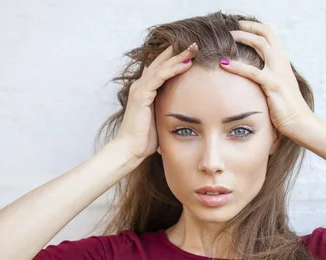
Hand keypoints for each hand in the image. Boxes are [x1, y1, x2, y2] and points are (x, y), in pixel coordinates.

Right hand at [115, 42, 198, 159]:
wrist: (130, 149)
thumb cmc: (145, 139)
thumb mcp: (160, 119)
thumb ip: (167, 110)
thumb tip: (183, 113)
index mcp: (145, 90)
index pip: (160, 69)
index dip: (174, 59)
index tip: (191, 52)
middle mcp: (140, 86)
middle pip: (161, 63)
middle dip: (178, 52)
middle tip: (195, 44)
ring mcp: (140, 89)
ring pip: (162, 66)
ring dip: (179, 56)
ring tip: (194, 48)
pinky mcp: (141, 95)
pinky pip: (160, 77)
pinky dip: (173, 69)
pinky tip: (186, 64)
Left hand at [220, 20, 312, 140]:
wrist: (299, 122)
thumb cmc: (288, 108)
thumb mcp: (279, 87)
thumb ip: (270, 76)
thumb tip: (256, 73)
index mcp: (283, 62)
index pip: (270, 35)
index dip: (256, 28)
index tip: (241, 26)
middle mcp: (282, 63)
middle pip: (266, 35)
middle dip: (248, 28)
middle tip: (232, 28)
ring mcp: (278, 72)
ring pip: (261, 45)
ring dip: (243, 37)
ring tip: (228, 37)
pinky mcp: (273, 85)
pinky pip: (252, 71)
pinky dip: (236, 66)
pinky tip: (224, 64)